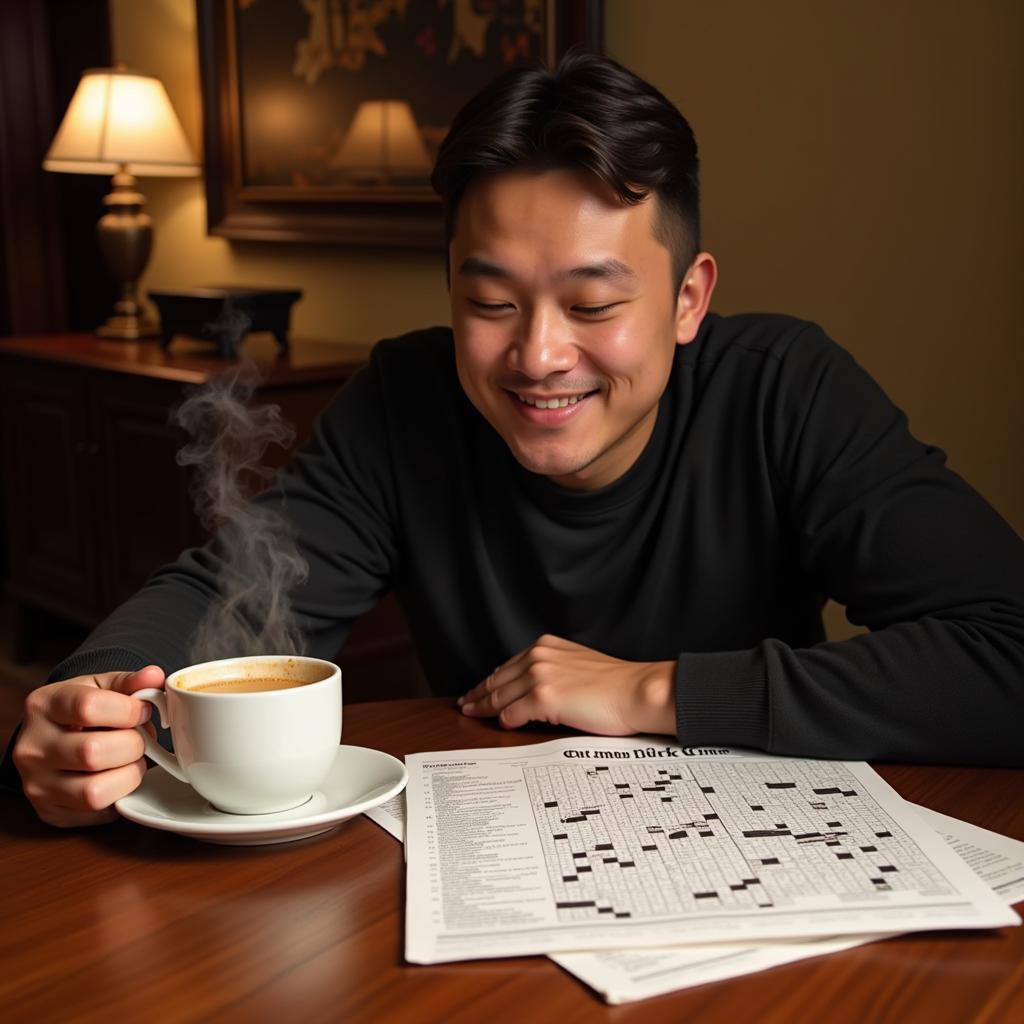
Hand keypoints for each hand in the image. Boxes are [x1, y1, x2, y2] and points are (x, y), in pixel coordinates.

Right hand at [12, 666, 163, 827]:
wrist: (54, 739)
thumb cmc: (83, 710)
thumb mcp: (103, 687)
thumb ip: (130, 682)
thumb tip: (155, 676)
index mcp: (44, 705)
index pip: (89, 707)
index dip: (128, 710)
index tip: (142, 710)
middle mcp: (31, 747)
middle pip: (92, 752)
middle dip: (132, 745)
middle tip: (139, 739)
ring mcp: (36, 784)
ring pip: (94, 791)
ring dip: (129, 775)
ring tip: (131, 760)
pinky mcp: (50, 812)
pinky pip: (97, 813)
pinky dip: (119, 795)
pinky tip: (118, 777)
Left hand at [458, 635, 675, 735]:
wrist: (636, 691)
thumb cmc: (615, 684)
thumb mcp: (576, 665)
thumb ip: (552, 670)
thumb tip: (530, 689)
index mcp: (546, 646)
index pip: (507, 666)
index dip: (489, 680)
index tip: (478, 690)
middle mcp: (539, 656)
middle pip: (498, 680)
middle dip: (478, 694)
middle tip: (466, 705)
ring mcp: (539, 675)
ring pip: (501, 697)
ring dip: (485, 709)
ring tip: (474, 716)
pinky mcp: (544, 696)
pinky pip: (513, 713)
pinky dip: (506, 721)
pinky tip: (504, 726)